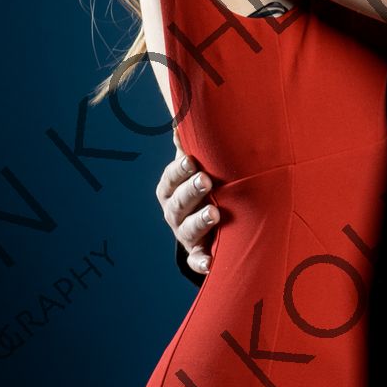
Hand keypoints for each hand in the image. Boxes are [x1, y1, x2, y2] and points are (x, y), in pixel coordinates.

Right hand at [155, 149, 218, 274]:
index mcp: (171, 190)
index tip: (191, 161)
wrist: (206, 225)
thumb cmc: (202, 188)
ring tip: (215, 214)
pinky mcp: (197, 254)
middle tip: (206, 181)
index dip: (179, 170)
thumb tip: (180, 123)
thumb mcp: (194, 169)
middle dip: (191, 192)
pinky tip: (209, 263)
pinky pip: (197, 260)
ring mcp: (185, 234)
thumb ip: (189, 149)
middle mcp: (174, 213)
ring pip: (188, 229)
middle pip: (178, 203)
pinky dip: (201, 263)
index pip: (171, 179)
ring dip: (200, 221)